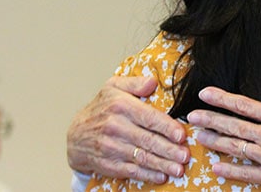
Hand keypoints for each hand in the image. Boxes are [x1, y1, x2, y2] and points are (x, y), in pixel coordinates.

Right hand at [66, 75, 189, 182]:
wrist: (75, 134)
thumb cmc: (101, 108)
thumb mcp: (114, 86)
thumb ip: (135, 83)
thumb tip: (152, 82)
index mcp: (120, 106)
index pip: (148, 117)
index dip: (166, 127)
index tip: (181, 135)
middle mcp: (115, 127)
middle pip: (147, 140)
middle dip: (169, 150)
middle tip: (185, 156)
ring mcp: (110, 147)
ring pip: (141, 157)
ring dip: (162, 165)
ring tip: (178, 169)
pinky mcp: (107, 164)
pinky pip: (130, 171)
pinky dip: (147, 175)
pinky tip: (161, 177)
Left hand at [187, 75, 260, 191]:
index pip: (244, 105)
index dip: (222, 99)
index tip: (205, 94)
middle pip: (234, 126)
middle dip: (211, 120)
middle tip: (191, 116)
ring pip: (236, 148)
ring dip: (215, 142)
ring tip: (198, 137)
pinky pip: (246, 174)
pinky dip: (230, 171)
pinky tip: (217, 167)